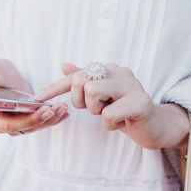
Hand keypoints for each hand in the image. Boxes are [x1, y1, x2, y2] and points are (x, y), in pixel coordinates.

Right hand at [0, 59, 68, 135]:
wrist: (9, 78)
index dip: (3, 118)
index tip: (18, 114)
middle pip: (14, 127)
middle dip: (33, 119)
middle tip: (49, 110)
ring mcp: (12, 125)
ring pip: (29, 128)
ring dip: (47, 120)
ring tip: (61, 109)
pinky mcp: (25, 124)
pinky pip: (39, 125)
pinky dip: (53, 120)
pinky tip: (64, 114)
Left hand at [35, 63, 188, 148]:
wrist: (154, 126)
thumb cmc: (123, 111)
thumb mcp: (100, 98)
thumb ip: (84, 81)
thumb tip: (64, 65)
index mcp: (108, 70)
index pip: (74, 76)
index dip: (54, 88)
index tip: (37, 99)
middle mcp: (119, 71)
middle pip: (80, 81)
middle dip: (81, 101)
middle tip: (97, 110)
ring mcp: (132, 85)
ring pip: (92, 92)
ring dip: (96, 111)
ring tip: (110, 114)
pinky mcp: (141, 103)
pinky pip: (108, 114)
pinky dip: (109, 124)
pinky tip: (121, 123)